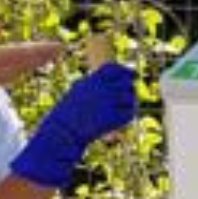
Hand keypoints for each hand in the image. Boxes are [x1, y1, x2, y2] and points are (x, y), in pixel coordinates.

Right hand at [0, 18, 62, 115]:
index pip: (20, 53)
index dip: (41, 49)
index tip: (60, 45)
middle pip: (23, 64)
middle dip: (42, 56)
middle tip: (61, 49)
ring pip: (17, 71)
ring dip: (32, 64)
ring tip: (46, 57)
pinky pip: (6, 76)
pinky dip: (18, 70)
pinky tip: (19, 69)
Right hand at [9, 63, 138, 187]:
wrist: (64, 130)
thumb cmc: (68, 113)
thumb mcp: (78, 92)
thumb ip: (93, 84)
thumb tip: (107, 82)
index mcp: (92, 80)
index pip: (114, 68)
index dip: (125, 71)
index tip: (133, 76)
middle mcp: (101, 89)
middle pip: (125, 82)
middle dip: (129, 88)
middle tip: (129, 96)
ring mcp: (108, 103)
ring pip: (130, 97)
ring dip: (131, 102)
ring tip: (124, 109)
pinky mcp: (112, 118)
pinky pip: (129, 113)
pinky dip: (128, 115)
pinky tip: (123, 119)